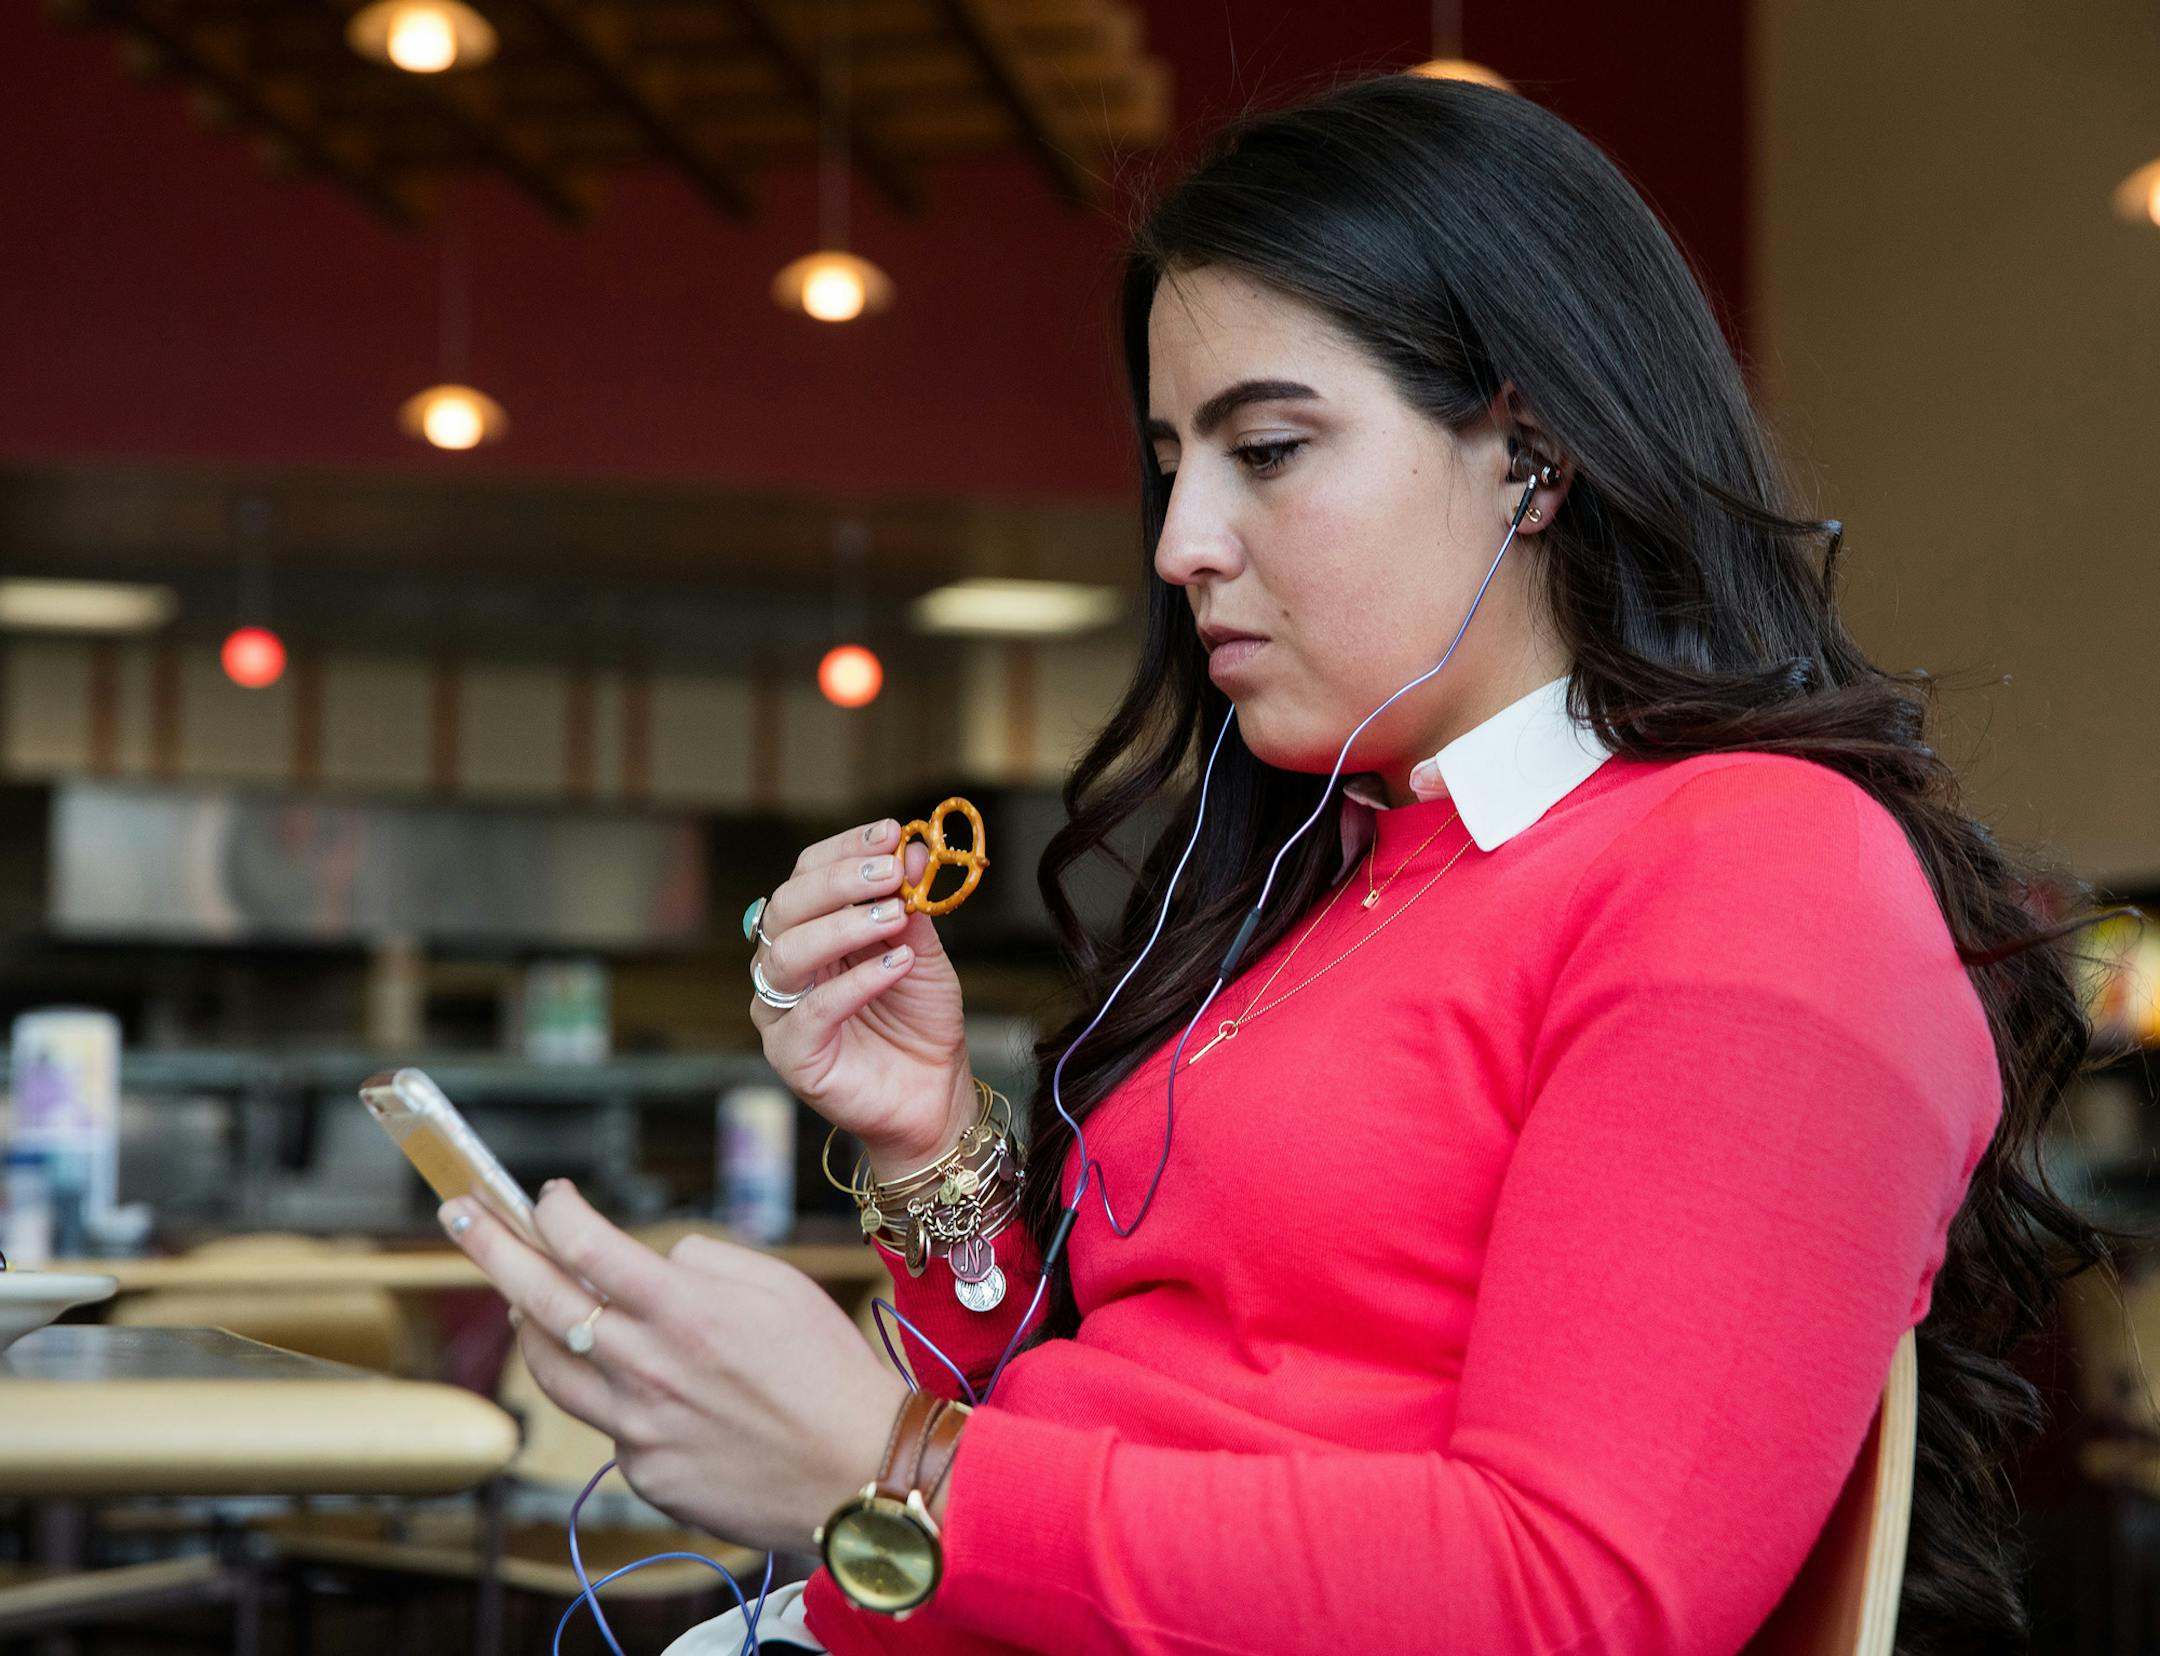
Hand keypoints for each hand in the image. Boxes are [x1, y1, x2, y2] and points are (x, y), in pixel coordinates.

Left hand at [441, 1181, 910, 1554]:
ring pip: (550, 1369)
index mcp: (684, 1309)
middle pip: (537, 1299)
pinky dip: (615, 1393)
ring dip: (528, 1325)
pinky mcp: (644, 1472)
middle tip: (459, 1214)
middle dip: (489, 1247)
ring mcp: (638, 1427)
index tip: (549, 1195)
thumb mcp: (779, 1285)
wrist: (858, 1471)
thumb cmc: (829, 1370)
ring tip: (524, 1299)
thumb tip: (651, 1262)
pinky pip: (608, 1423)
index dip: (554, 1210)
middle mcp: (648, 1367)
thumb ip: (702, 1261)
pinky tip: (652, 1387)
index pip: (585, 1246)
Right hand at [749, 818, 976, 1170]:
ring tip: (896, 916)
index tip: (891, 833)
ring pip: (787, 954)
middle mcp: (785, 966)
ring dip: (843, 926)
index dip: (844, 850)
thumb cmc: (921, 1021)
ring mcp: (780, 1011)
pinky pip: (813, 1010)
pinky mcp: (791, 1054)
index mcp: (810, 932)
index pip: (806, 874)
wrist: (935, 1093)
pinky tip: (896, 963)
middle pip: (787, 907)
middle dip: (840, 881)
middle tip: (891, 874)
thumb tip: (913, 849)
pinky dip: (856, 981)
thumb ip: (912, 905)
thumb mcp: (923, 952)